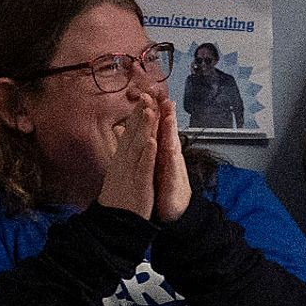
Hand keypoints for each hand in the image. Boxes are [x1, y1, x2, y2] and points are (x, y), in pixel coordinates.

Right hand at [95, 94, 159, 215]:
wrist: (114, 223)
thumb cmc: (118, 199)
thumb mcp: (118, 174)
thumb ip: (119, 157)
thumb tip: (117, 145)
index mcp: (120, 160)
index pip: (128, 134)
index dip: (135, 116)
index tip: (141, 99)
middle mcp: (123, 163)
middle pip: (132, 135)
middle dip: (139, 115)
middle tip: (145, 95)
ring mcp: (130, 172)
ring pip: (137, 147)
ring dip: (143, 128)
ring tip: (149, 111)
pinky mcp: (138, 184)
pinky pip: (143, 167)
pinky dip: (148, 154)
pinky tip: (153, 141)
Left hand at [150, 88, 193, 221]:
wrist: (171, 211)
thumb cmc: (160, 187)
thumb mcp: (150, 164)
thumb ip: (143, 145)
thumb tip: (131, 131)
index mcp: (161, 151)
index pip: (157, 128)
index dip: (154, 111)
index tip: (150, 94)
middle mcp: (169, 156)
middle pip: (167, 132)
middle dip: (165, 114)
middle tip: (162, 96)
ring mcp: (173, 167)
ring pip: (171, 144)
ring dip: (170, 129)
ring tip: (167, 114)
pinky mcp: (173, 180)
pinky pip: (171, 166)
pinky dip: (168, 154)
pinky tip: (165, 143)